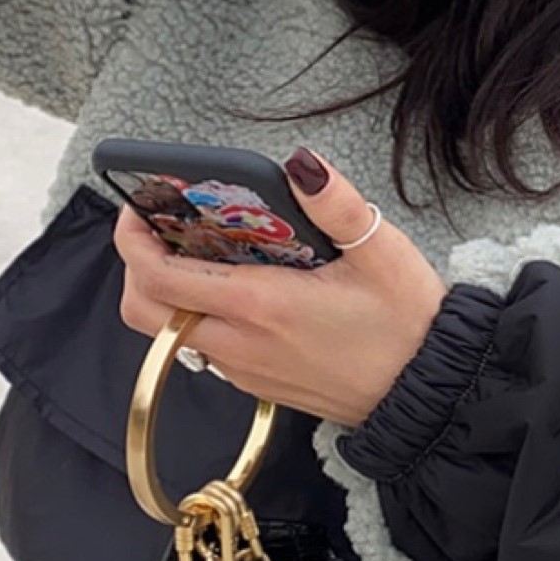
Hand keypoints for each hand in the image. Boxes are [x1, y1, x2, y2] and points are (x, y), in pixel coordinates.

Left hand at [114, 152, 447, 426]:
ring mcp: (242, 369)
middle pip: (144, 311)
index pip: (161, 276)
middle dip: (135, 267)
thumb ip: (334, 203)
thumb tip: (300, 163)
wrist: (426, 397)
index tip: (137, 206)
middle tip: (157, 228)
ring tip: (197, 251)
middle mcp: (239, 343)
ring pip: (166, 334)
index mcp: (260, 305)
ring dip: (164, 292)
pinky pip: (201, 348)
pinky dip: (195, 314)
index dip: (133, 239)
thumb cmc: (407, 325)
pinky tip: (234, 285)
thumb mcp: (380, 251)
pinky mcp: (255, 382)